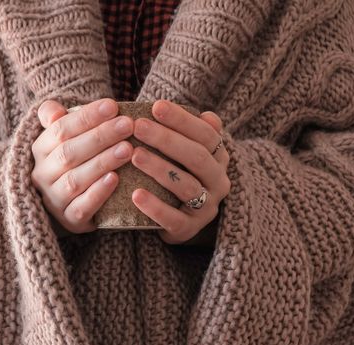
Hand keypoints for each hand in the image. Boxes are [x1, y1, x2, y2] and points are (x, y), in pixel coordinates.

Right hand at [31, 98, 133, 234]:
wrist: (71, 203)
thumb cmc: (73, 161)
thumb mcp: (63, 137)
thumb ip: (57, 118)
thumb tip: (54, 111)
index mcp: (40, 149)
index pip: (60, 130)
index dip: (86, 117)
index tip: (113, 106)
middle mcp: (42, 175)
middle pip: (69, 153)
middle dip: (100, 137)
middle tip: (127, 125)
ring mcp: (54, 199)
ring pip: (75, 180)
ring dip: (102, 162)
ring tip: (127, 149)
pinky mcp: (70, 219)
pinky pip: (82, 207)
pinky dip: (98, 193)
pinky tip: (115, 179)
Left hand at [130, 99, 230, 244]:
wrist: (179, 220)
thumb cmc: (179, 176)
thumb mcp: (188, 154)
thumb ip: (192, 133)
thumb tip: (208, 115)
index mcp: (219, 159)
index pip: (207, 135)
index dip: (183, 120)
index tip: (156, 106)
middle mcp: (218, 182)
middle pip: (197, 157)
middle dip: (167, 140)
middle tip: (138, 126)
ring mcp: (206, 207)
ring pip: (187, 186)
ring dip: (160, 169)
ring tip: (135, 156)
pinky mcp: (189, 229)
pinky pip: (173, 218)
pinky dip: (154, 207)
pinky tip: (136, 195)